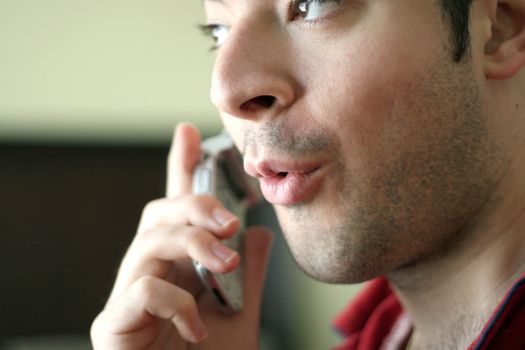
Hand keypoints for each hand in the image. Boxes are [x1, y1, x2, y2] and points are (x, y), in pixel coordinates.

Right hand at [90, 123, 272, 348]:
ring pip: (149, 242)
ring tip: (224, 263)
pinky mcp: (112, 326)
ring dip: (192, 245)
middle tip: (230, 219)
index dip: (180, 167)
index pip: (176, 208)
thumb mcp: (242, 317)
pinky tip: (200, 327)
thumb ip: (248, 277)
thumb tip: (258, 235)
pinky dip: (176, 302)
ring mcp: (127, 298)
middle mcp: (148, 274)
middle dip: (194, 206)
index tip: (187, 131)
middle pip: (158, 214)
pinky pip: (140, 290)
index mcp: (178, 267)